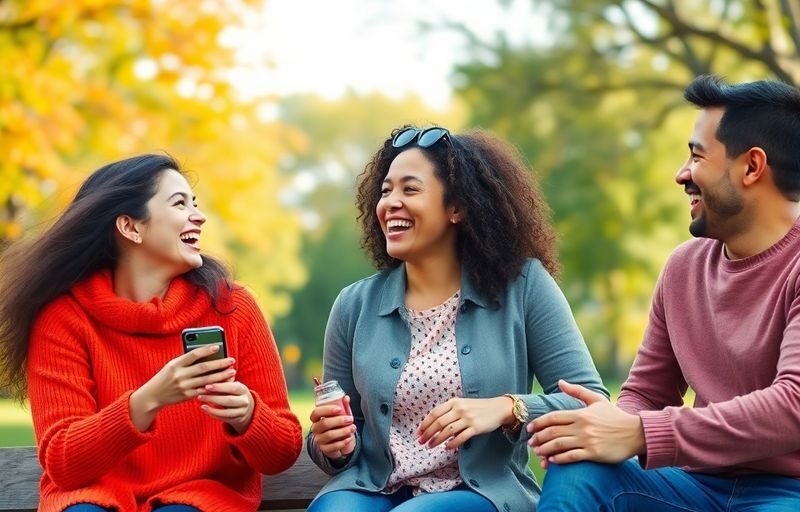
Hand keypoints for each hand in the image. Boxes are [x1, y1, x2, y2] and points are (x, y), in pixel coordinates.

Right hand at [129, 344, 235, 431]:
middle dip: (220, 364)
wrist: (152, 395)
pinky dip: (215, 387)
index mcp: (176, 364)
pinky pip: (204, 391)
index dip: (206, 350)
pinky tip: (224, 384)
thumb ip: (186, 360)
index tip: (218, 346)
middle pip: (203, 368)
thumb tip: (206, 353)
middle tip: (231, 360)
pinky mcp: (187, 396)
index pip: (193, 354)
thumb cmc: (165, 377)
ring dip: (221, 376)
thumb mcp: (172, 365)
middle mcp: (180, 375)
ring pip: (207, 380)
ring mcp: (184, 386)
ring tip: (232, 371)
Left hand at [198, 380, 254, 433]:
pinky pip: (223, 418)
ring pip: (226, 412)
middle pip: (228, 400)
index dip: (219, 387)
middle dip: (213, 398)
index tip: (206, 386)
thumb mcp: (232, 386)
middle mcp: (244, 401)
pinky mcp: (236, 420)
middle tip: (200, 394)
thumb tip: (208, 378)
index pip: (232, 387)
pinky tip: (204, 409)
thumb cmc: (234, 393)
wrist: (246, 408)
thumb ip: (223, 383)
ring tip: (201, 404)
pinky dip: (213, 414)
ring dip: (212, 408)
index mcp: (243, 390)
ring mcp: (241, 412)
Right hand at [309, 395, 355, 459]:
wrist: (340, 443)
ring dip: (343, 431)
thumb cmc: (339, 426)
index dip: (327, 410)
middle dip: (339, 421)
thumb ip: (343, 406)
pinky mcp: (324, 449)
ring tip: (352, 428)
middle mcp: (316, 429)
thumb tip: (346, 397)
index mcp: (317, 418)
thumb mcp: (342, 415)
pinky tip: (349, 438)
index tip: (339, 409)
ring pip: (329, 435)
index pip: (316, 413)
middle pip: (324, 423)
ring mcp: (319, 439)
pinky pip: (333, 446)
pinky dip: (343, 442)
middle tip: (350, 419)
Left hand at [417, 396, 514, 449]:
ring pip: (447, 431)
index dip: (425, 424)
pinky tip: (447, 448)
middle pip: (439, 423)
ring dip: (437, 440)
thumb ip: (449, 412)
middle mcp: (460, 409)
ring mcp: (468, 418)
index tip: (418, 432)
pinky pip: (461, 437)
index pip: (435, 413)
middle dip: (428, 433)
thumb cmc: (478, 408)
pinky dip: (452, 444)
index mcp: (454, 402)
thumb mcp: (462, 404)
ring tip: (431, 446)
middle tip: (421, 442)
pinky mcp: (476, 428)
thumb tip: (434, 426)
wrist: (498, 408)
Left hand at [528, 380, 644, 463]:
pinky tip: (552, 460)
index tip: (530, 428)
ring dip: (545, 449)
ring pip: (559, 445)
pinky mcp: (594, 453)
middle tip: (530, 443)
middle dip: (539, 438)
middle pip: (553, 432)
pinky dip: (560, 459)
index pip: (554, 417)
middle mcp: (582, 427)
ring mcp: (588, 440)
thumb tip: (560, 382)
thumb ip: (577, 391)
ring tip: (538, 453)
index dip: (539, 423)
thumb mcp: (597, 400)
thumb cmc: (615, 416)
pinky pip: (572, 456)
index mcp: (581, 414)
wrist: (637, 433)